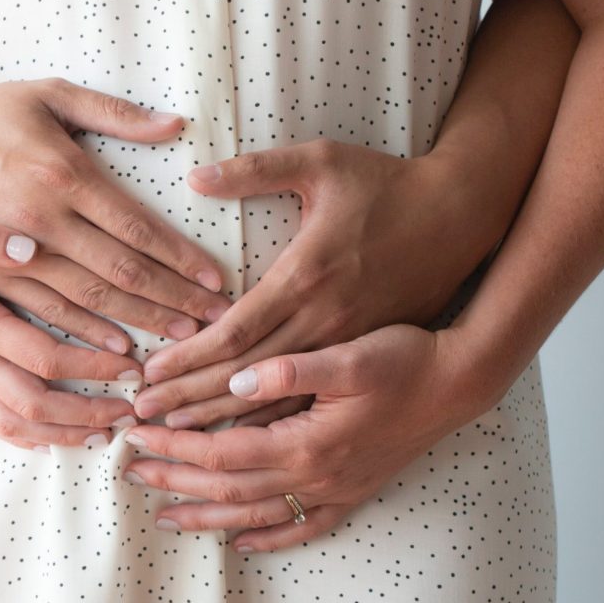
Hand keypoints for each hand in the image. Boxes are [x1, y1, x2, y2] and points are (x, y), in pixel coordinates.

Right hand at [0, 78, 230, 343]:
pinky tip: (120, 348)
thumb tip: (176, 124)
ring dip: (140, 321)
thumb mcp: (48, 94)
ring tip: (182, 339)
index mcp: (65, 174)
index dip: (181, 258)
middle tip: (216, 321)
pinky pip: (47, 311)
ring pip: (90, 298)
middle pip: (123, 271)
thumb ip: (114, 112)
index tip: (218, 281)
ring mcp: (17, 250)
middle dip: (175, 299)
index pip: (138, 228)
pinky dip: (86, 333)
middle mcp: (45, 218)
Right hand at [0, 197, 140, 450]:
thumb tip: (30, 245)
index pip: (45, 358)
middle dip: (87, 414)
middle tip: (130, 414)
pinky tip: (49, 439)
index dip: (93, 367)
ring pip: (12, 424)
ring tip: (102, 436)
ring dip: (61, 434)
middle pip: (35, 404)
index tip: (132, 366)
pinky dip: (23, 436)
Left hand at [122, 325, 485, 551]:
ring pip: (256, 515)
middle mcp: (315, 476)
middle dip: (176, 479)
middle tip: (131, 473)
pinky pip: (303, 527)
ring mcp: (334, 490)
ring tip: (167, 517)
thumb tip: (236, 381)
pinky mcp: (352, 492)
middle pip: (228, 487)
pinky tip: (244, 543)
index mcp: (305, 442)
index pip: (220, 451)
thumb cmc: (404, 362)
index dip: (175, 445)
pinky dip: (270, 538)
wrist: (458, 384)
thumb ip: (289, 371)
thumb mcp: (348, 355)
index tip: (138, 435)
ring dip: (208, 515)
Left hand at [133, 140, 492, 425]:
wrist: (462, 218)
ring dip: (222, 421)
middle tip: (141, 417)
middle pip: (242, 376)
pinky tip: (243, 441)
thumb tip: (196, 176)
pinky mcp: (362, 356)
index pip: (231, 333)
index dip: (185, 358)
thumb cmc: (388, 185)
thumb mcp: (323, 161)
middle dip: (188, 398)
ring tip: (176, 437)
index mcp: (304, 277)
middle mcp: (321, 321)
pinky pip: (311, 401)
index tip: (147, 376)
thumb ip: (257, 170)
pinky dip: (273, 423)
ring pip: (274, 400)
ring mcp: (345, 346)